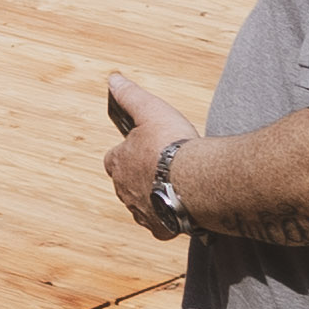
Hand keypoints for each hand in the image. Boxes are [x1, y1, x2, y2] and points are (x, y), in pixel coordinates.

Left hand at [97, 72, 189, 234]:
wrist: (196, 181)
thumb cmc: (172, 144)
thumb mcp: (150, 110)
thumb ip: (130, 96)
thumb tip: (113, 79)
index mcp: (117, 163)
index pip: (114, 158)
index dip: (128, 153)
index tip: (144, 149)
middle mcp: (123, 190)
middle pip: (127, 183)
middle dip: (142, 176)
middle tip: (165, 167)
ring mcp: (140, 211)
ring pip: (143, 204)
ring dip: (155, 196)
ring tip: (177, 187)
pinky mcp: (160, 228)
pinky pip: (161, 224)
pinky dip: (170, 218)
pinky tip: (183, 208)